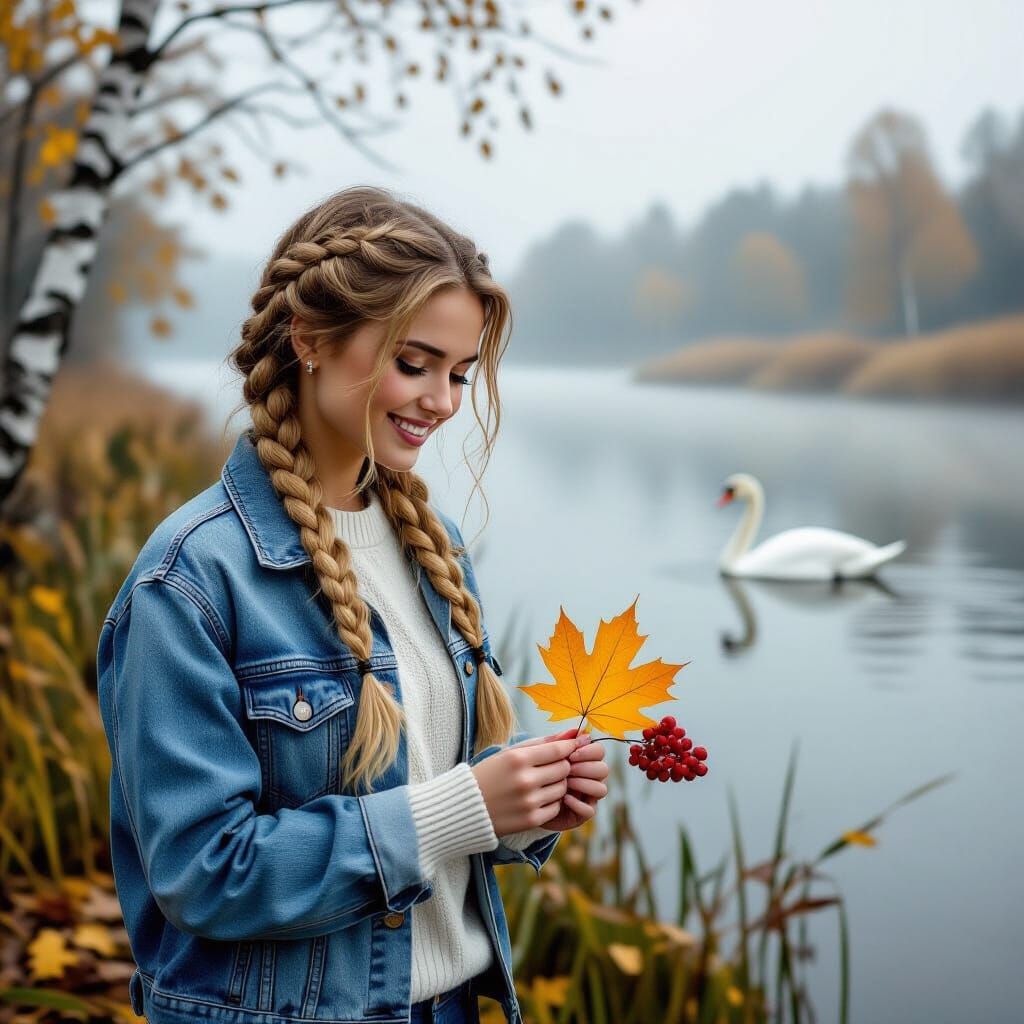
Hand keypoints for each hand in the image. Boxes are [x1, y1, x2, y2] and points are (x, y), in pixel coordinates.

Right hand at [471, 731, 585, 836]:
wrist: (466, 807)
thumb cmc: (490, 774)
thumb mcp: (510, 753)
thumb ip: (543, 742)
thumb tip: (574, 733)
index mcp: (518, 759)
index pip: (558, 750)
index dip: (567, 748)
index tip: (568, 748)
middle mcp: (525, 780)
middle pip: (564, 769)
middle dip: (562, 766)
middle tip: (550, 767)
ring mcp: (529, 802)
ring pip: (562, 788)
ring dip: (557, 784)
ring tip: (540, 783)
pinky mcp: (531, 820)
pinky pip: (556, 807)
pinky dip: (550, 802)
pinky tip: (536, 798)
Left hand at [527, 727, 608, 831]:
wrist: (515, 798)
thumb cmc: (526, 771)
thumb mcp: (537, 754)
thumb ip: (556, 743)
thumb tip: (578, 730)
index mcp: (581, 759)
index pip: (598, 751)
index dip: (589, 751)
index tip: (571, 754)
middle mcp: (587, 777)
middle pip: (604, 769)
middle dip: (587, 767)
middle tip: (569, 768)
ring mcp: (585, 796)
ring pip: (601, 789)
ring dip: (585, 784)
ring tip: (566, 783)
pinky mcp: (579, 814)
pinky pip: (590, 810)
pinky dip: (579, 803)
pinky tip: (564, 798)